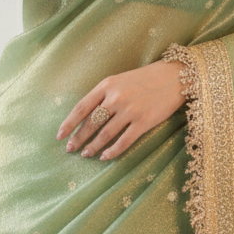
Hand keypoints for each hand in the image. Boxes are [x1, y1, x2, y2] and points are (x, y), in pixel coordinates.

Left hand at [56, 60, 187, 160]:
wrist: (174, 77)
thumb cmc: (145, 79)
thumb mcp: (120, 80)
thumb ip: (104, 95)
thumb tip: (87, 116)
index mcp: (107, 85)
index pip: (81, 108)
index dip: (69, 124)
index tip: (60, 136)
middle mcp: (116, 98)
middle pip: (91, 123)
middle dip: (78, 138)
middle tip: (70, 149)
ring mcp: (130, 110)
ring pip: (105, 134)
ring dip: (93, 146)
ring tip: (85, 154)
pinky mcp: (144, 122)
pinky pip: (123, 141)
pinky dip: (112, 151)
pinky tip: (104, 157)